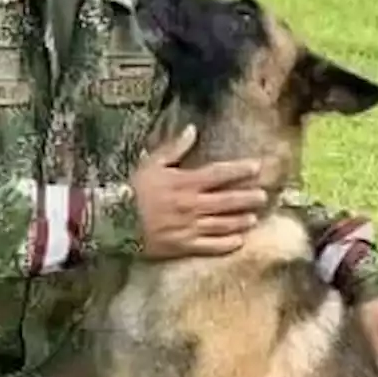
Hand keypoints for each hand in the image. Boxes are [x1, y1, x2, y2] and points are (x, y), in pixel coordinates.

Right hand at [132, 124, 266, 258]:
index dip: (240, 170)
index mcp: (185, 182)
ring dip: (240, 221)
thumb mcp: (151, 163)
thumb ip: (175, 148)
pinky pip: (210, 246)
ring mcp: (189, 227)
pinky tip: (238, 242)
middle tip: (264, 196)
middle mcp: (192, 205)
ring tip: (254, 218)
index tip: (257, 167)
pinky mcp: (183, 246)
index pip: (219, 174)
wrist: (113, 221)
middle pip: (227, 200)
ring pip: (223, 224)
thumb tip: (192, 130)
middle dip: (248, 197)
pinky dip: (226, 244)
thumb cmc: (132, 190)